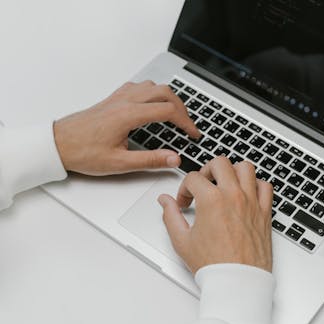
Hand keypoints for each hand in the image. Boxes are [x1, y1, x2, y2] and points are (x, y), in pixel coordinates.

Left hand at [53, 81, 200, 175]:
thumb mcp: (120, 163)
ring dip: (168, 97)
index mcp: (129, 115)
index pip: (168, 111)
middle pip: (165, 92)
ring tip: (175, 113)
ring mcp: (118, 97)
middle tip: (188, 124)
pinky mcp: (112, 99)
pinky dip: (152, 92)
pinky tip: (152, 104)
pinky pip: (138, 86)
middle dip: (182, 107)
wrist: (57, 144)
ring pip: (152, 86)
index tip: (193, 133)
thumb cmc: (83, 152)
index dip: (186, 122)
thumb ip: (150, 160)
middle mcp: (125, 101)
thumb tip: (173, 159)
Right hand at [158, 157, 273, 273]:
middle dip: (207, 170)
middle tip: (203, 185)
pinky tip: (246, 193)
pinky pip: (265, 186)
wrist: (237, 281)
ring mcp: (252, 202)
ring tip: (225, 183)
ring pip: (245, 167)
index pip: (193, 178)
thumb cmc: (214, 265)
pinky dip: (256, 185)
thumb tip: (165, 201)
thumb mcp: (182, 241)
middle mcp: (233, 196)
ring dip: (233, 171)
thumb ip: (171, 216)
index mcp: (211, 201)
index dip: (184, 189)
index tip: (185, 201)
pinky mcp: (265, 212)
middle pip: (220, 163)